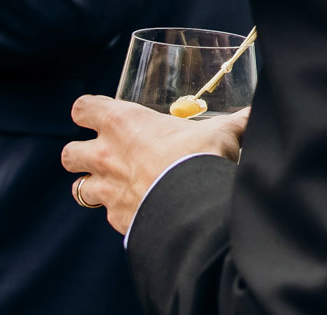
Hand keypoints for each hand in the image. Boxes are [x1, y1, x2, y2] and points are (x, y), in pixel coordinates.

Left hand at [63, 95, 247, 236]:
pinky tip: (136, 207)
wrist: (193, 205)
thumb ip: (236, 120)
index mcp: (122, 123)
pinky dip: (117, 211)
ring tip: (111, 184)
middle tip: (103, 153)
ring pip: (78, 189)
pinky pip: (107, 214)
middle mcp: (106, 155)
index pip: (83, 108)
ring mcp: (107, 190)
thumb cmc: (199, 156)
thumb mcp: (222, 130)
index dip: (88, 110)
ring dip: (91, 186)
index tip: (97, 112)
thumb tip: (257, 113)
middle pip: (70, 152)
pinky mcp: (117, 218)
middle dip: (81, 153)